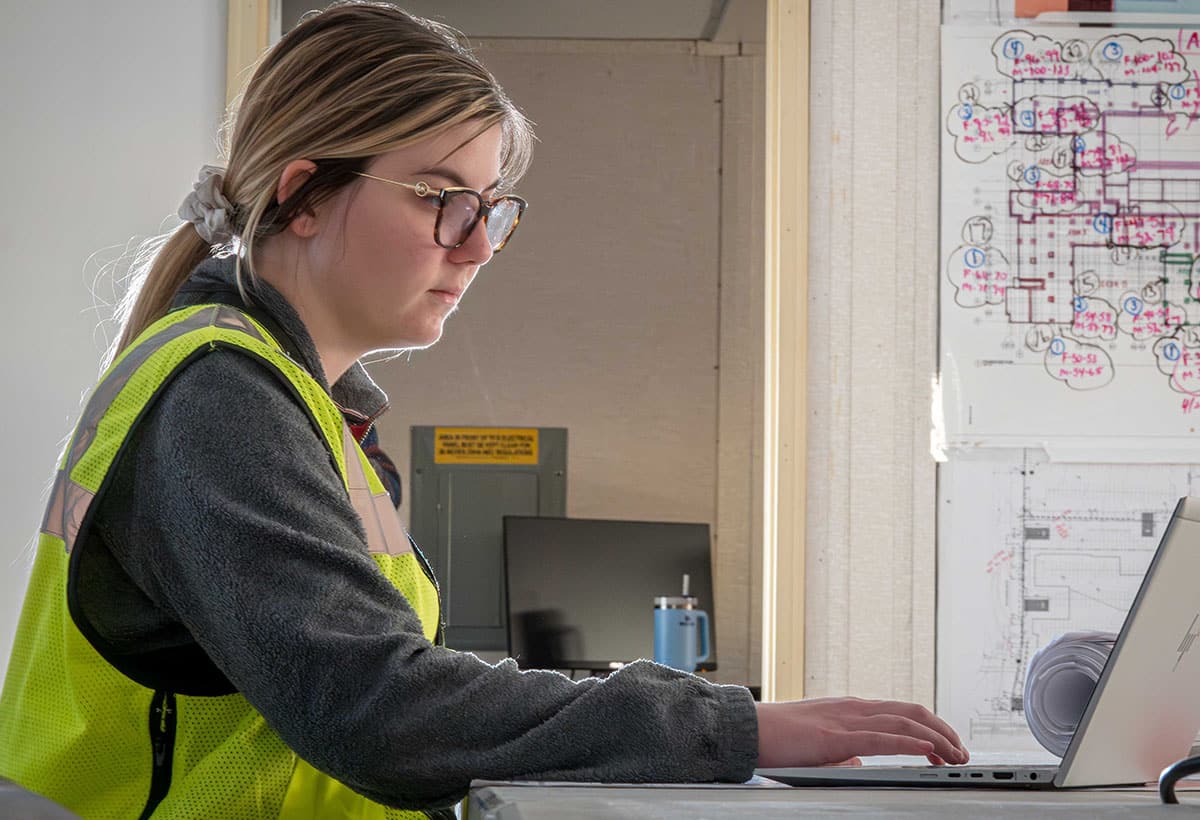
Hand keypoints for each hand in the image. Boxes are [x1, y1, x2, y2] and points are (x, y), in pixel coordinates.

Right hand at [755, 697, 969, 767]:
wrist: (748, 728)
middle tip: (961, 752)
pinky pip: (881, 738)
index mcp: (850, 709)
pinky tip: (926, 751)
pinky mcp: (835, 737)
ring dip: (936, 739)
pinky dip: (910, 743)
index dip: (931, 726)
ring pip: (903, 723)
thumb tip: (860, 763)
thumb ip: (843, 750)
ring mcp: (845, 720)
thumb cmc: (777, 736)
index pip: (901, 712)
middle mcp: (853, 709)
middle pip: (912, 712)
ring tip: (954, 755)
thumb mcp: (818, 742)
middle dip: (943, 731)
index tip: (948, 745)